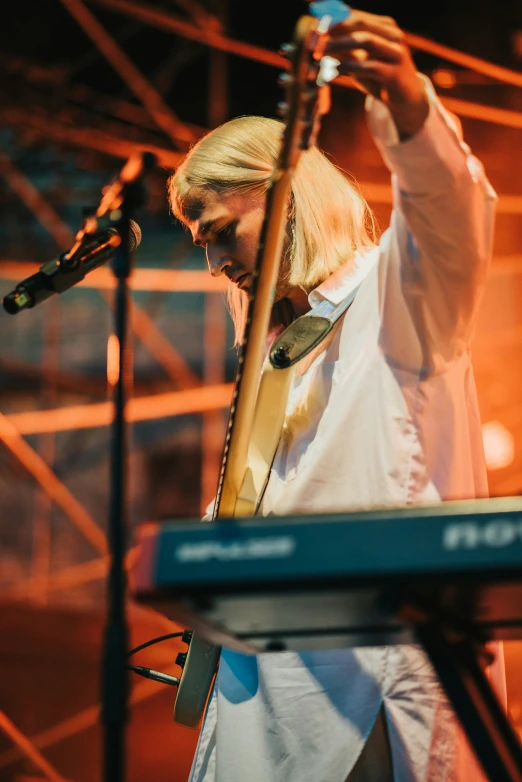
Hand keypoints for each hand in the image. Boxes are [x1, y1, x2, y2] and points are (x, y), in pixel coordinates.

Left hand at [324, 8, 429, 138]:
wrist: (405, 99)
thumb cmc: (379, 78)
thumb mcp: (360, 61)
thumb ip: (344, 50)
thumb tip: (319, 41)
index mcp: (385, 27)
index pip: (357, 16)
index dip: (335, 19)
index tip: (314, 26)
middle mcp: (393, 36)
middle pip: (362, 23)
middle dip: (336, 29)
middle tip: (315, 38)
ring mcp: (396, 54)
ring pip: (366, 40)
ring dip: (341, 44)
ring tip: (321, 52)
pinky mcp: (395, 74)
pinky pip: (370, 66)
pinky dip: (350, 66)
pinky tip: (336, 69)